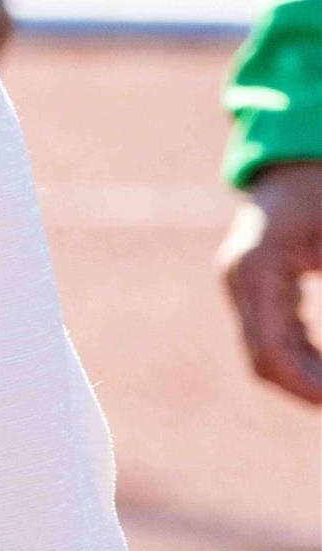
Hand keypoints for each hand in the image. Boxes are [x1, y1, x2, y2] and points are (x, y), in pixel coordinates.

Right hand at [220, 164, 321, 402]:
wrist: (302, 162)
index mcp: (259, 266)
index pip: (270, 352)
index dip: (307, 388)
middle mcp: (240, 278)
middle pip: (265, 360)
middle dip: (309, 386)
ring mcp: (241, 282)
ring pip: (266, 353)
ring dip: (308, 375)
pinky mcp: (252, 285)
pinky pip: (271, 337)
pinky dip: (305, 356)